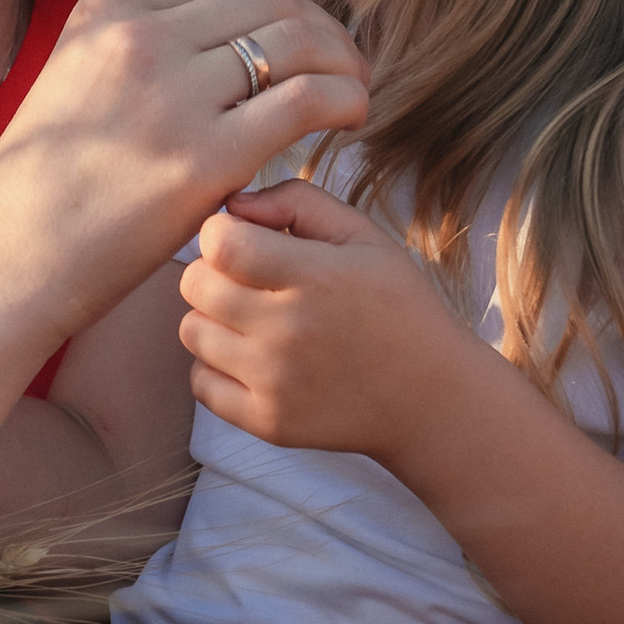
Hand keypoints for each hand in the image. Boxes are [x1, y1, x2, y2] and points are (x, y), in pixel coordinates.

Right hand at [0, 0, 371, 343]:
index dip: (282, 12)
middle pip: (271, 4)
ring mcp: (171, 95)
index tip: (304, 45)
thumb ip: (135, 54)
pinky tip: (352, 121)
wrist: (6, 264)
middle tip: (346, 67)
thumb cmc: (42, 192)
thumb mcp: (72, 83)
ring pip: (298, 43)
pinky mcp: (203, 157)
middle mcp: (139, 37)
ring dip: (343, 63)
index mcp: (105, 10)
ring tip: (356, 95)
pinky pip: (306, 101)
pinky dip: (345, 100)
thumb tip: (218, 49)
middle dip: (323, 32)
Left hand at [176, 176, 477, 459]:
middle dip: (212, 271)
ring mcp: (274, 381)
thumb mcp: (364, 236)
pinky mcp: (267, 422)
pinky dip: (216, 368)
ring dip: (213, 320)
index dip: (220, 232)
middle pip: (195, 284)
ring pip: (191, 332)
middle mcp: (288, 330)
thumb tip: (234, 204)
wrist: (432, 398)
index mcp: (315, 277)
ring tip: (253, 320)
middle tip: (247, 279)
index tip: (242, 239)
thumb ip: (297, 201)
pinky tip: (251, 359)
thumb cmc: (398, 307)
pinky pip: (201, 384)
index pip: (219, 243)